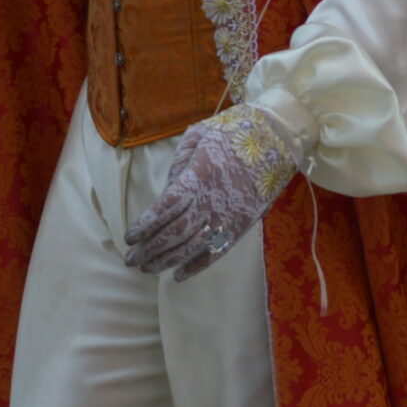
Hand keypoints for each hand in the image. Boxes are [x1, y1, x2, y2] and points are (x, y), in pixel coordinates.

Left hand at [124, 105, 299, 280]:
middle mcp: (211, 201)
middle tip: (131, 260)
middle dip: (150, 249)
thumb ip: (179, 164)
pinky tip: (179, 275)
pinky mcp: (241, 227)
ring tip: (148, 268)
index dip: (145, 226)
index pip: (165, 208)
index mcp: (198, 177)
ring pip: (192, 247)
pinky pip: (216, 253)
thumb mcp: (199, 135)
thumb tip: (166, 192)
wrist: (277, 139)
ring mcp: (227, 217)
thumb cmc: (233, 132)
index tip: (129, 237)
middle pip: (175, 233)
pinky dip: (196, 267)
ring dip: (167, 260)